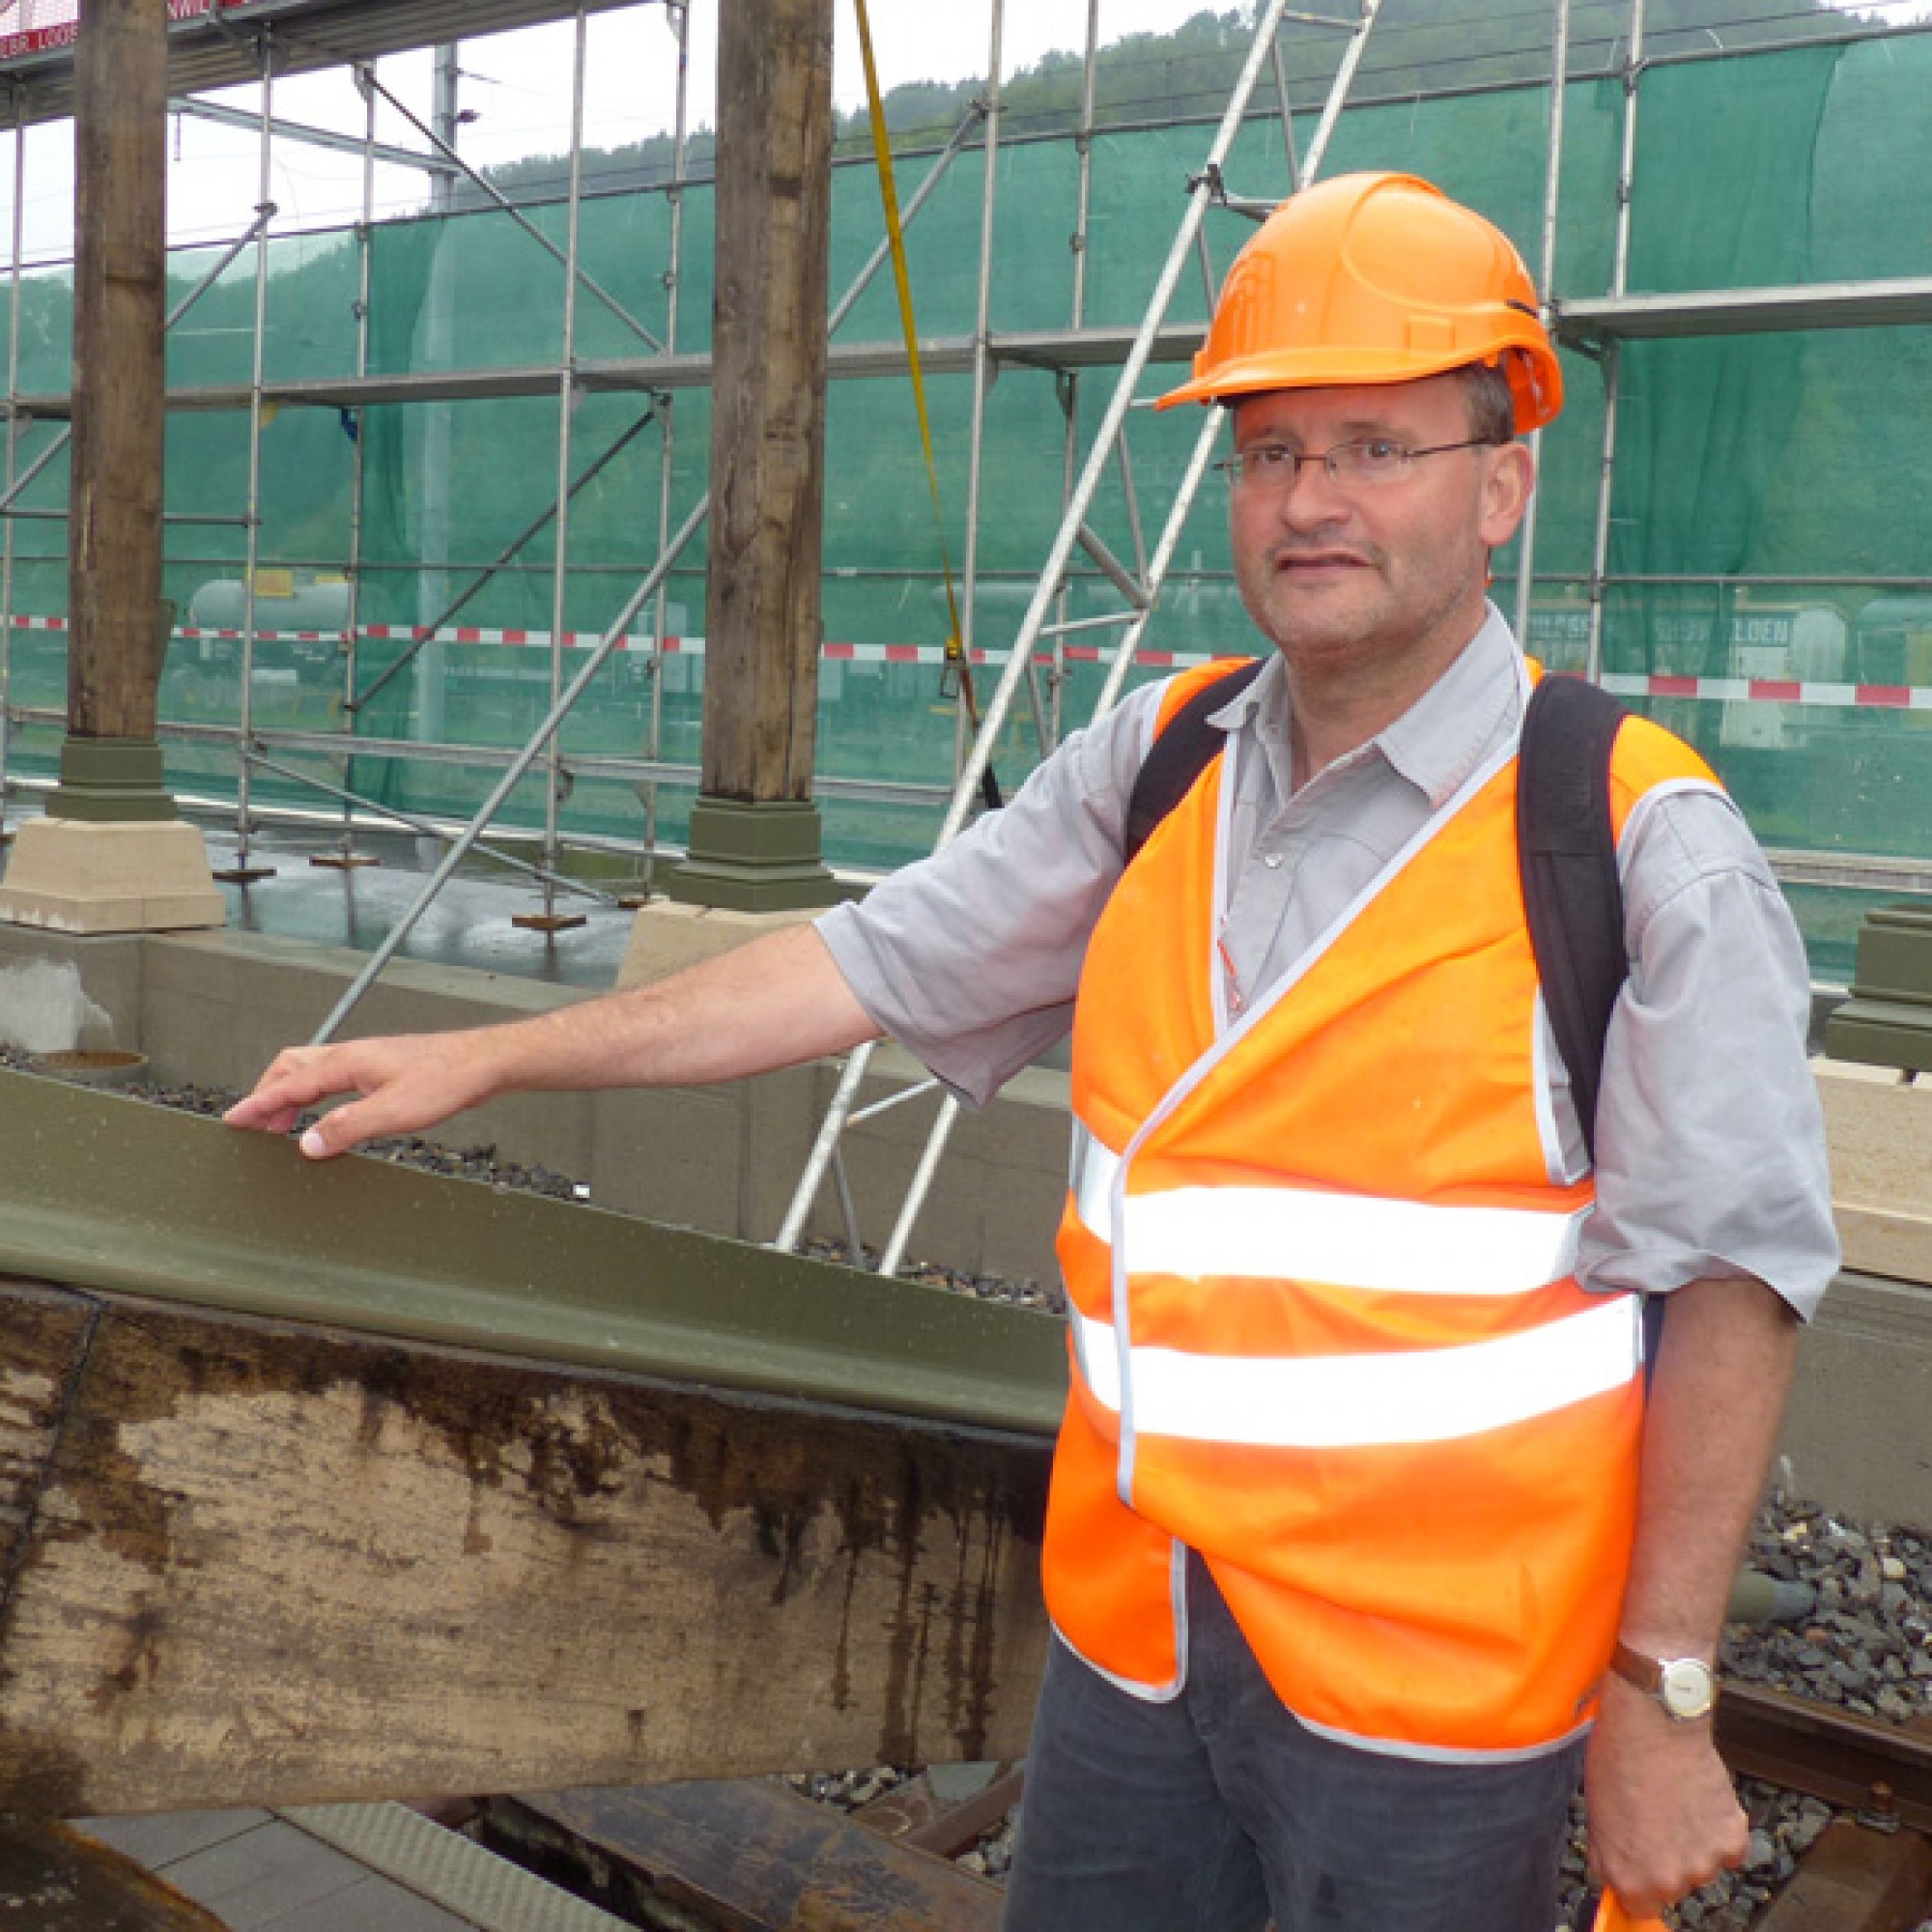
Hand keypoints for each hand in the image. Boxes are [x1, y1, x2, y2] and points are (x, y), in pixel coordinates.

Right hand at [223, 1030, 505, 1157]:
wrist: (483, 1063)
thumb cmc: (446, 1080)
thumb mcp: (394, 1112)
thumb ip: (348, 1128)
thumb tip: (306, 1144)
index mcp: (346, 1062)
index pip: (288, 1084)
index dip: (258, 1104)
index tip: (233, 1121)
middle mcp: (351, 1055)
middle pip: (292, 1067)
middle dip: (267, 1094)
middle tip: (255, 1126)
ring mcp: (367, 1060)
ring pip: (312, 1070)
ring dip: (290, 1094)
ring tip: (280, 1124)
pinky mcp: (382, 1068)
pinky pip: (333, 1078)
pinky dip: (315, 1095)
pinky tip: (325, 1113)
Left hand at [1584, 1672, 1747, 1918]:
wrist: (1653, 1722)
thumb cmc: (1619, 1759)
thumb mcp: (1596, 1815)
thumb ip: (1609, 1859)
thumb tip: (1617, 1882)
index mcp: (1631, 1879)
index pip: (1639, 1907)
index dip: (1638, 1880)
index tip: (1639, 1863)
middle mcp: (1670, 1881)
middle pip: (1672, 1887)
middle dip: (1664, 1860)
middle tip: (1655, 1818)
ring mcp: (1704, 1864)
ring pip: (1702, 1867)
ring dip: (1693, 1844)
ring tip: (1676, 1801)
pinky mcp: (1732, 1842)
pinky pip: (1728, 1849)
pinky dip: (1718, 1829)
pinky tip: (1698, 1799)